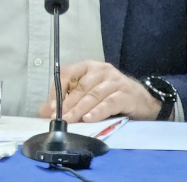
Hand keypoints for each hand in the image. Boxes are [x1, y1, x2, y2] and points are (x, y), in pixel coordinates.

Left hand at [38, 60, 162, 122]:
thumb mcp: (87, 95)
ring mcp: (115, 81)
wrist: (143, 101)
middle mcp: (101, 70)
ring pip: (92, 95)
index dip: (57, 90)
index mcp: (87, 67)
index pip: (67, 74)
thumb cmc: (110, 95)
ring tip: (69, 120)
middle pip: (80, 87)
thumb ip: (66, 101)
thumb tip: (43, 111)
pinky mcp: (126, 94)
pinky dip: (97, 111)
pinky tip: (88, 119)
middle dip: (67, 104)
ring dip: (79, 109)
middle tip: (57, 117)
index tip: (50, 107)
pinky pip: (109, 103)